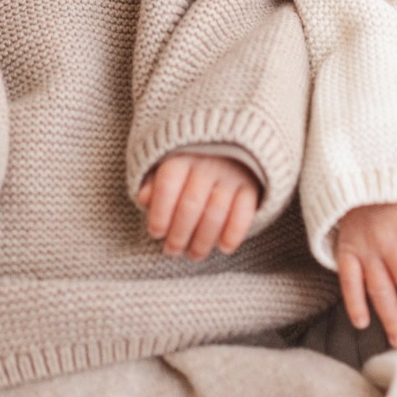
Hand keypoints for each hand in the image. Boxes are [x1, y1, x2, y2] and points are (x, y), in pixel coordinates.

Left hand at [138, 152, 260, 258]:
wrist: (233, 141)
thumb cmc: (192, 161)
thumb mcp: (169, 163)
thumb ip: (154, 182)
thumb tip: (144, 199)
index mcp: (182, 156)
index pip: (167, 185)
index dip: (160, 213)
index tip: (156, 233)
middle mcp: (208, 163)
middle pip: (191, 204)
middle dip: (179, 234)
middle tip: (173, 250)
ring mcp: (232, 174)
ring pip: (216, 213)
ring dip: (203, 240)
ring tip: (194, 254)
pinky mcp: (252, 185)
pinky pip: (244, 213)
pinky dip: (234, 234)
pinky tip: (223, 247)